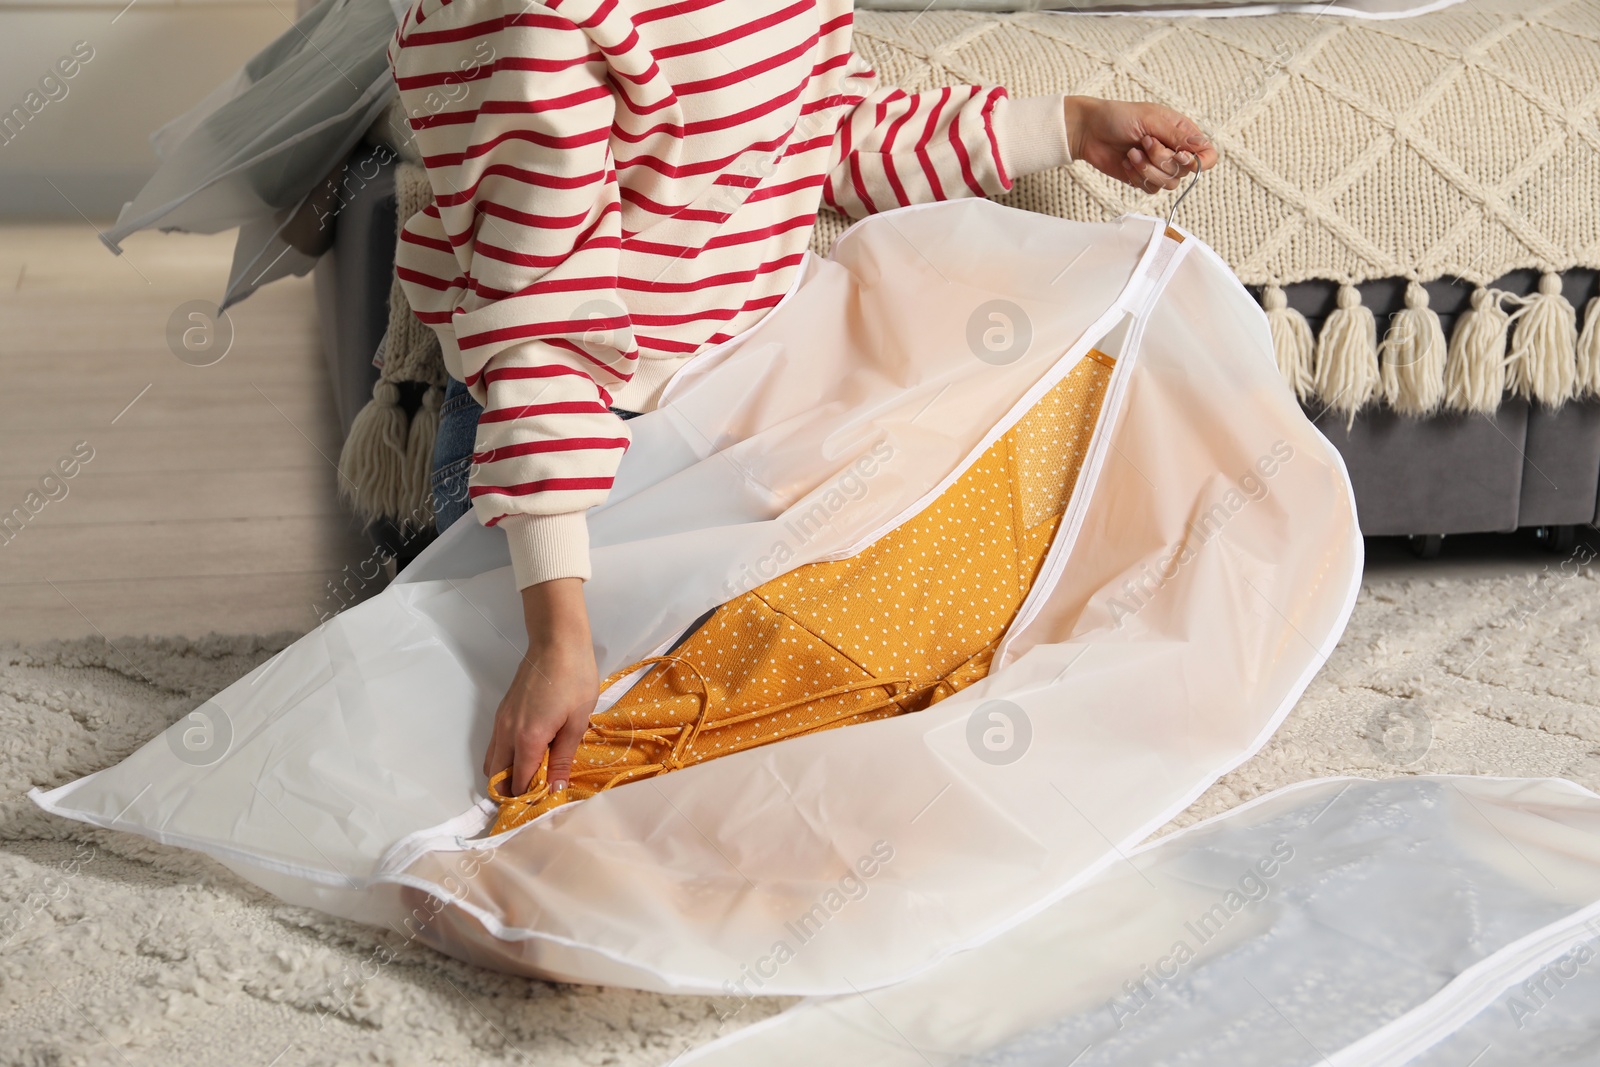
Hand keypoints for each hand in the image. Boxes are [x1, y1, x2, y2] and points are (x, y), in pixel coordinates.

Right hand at [484, 577, 597, 796]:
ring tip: (532, 781)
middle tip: (534, 800)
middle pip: (497, 777)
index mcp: (527, 739)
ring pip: (493, 761)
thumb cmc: (574, 679)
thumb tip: (555, 788)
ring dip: (506, 776)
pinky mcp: (502, 711)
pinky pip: (496, 745)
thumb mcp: (577, 721)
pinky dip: (505, 759)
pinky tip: (528, 757)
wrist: (557, 641)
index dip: (528, 801)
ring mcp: (501, 721)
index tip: (543, 808)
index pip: (519, 784)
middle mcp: (506, 733)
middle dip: (511, 794)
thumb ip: (563, 757)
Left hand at [1064, 96, 1218, 193]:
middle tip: (1144, 142)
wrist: (1090, 131)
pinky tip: (1126, 162)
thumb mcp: (1151, 119)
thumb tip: (1202, 147)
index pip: (1208, 155)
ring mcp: (1159, 167)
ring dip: (1147, 169)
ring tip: (1132, 152)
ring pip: (1168, 184)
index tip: (1180, 156)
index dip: (1199, 162)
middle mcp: (1175, 151)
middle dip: (1161, 160)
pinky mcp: (1143, 178)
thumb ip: (1178, 135)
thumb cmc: (1119, 117)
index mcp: (1182, 133)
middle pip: (1185, 172)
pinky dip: (1137, 177)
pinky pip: (1150, 189)